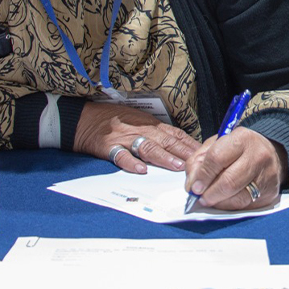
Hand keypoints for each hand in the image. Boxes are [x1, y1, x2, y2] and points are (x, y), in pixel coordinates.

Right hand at [73, 102, 199, 173]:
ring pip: (147, 147)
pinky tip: (141, 170)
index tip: (206, 153)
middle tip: (199, 162)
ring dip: (164, 157)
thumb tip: (181, 147)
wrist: (83, 118)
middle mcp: (141, 130)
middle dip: (183, 152)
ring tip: (176, 167)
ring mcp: (125, 138)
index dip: (190, 144)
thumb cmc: (113, 120)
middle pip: (166, 141)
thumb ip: (158, 134)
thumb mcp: (139, 122)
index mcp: (150, 124)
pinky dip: (131, 163)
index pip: (175, 134)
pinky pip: (121, 155)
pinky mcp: (108, 146)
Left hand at [184, 128, 286, 210]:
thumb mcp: (218, 144)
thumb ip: (200, 160)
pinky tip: (225, 201)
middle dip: (209, 194)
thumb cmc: (240, 148)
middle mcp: (258, 157)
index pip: (216, 158)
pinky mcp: (270, 193)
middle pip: (228, 182)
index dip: (202, 175)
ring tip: (210, 200)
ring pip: (237, 198)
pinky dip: (230, 206)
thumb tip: (191, 185)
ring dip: (218, 203)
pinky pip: (246, 206)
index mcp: (242, 139)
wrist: (272, 152)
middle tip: (200, 197)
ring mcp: (267, 176)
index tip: (193, 186)